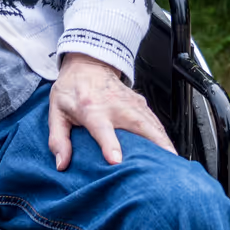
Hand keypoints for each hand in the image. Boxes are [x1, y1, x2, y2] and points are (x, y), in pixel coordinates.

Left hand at [47, 53, 173, 170]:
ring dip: (164, 142)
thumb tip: (62, 165)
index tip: (116, 160)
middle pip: (138, 124)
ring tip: (174, 162)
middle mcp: (114, 105)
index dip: (109, 144)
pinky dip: (164, 136)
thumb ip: (58, 139)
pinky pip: (155, 121)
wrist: (87, 63)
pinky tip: (170, 151)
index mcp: (91, 108)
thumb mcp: (56, 111)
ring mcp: (130, 103)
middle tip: (165, 165)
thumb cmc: (71, 89)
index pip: (102, 128)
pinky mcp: (140, 103)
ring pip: (152, 123)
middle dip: (153, 144)